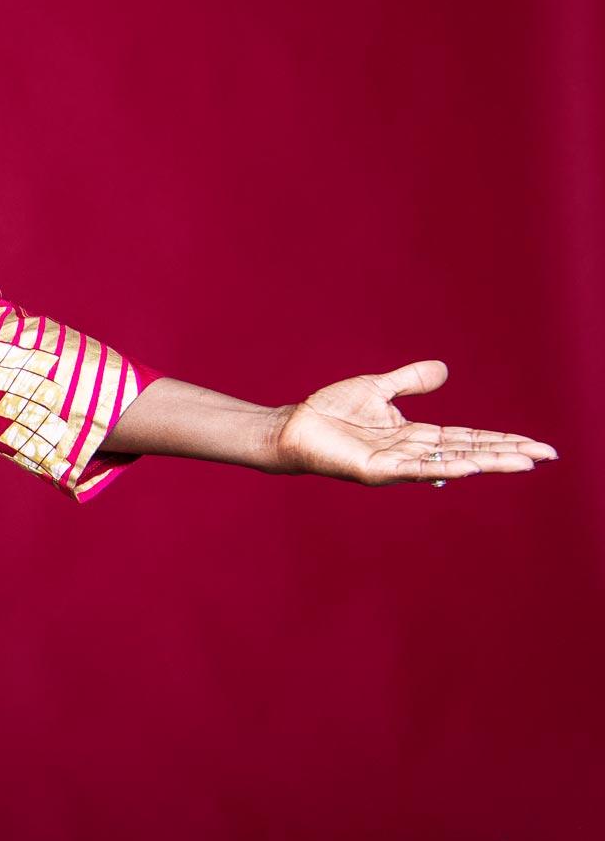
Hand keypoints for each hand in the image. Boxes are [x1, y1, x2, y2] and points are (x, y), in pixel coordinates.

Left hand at [274, 359, 556, 484]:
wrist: (295, 425)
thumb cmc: (331, 411)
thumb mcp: (378, 388)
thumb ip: (410, 381)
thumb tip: (444, 370)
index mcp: (415, 435)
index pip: (467, 438)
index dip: (501, 440)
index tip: (536, 445)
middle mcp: (412, 452)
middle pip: (468, 452)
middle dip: (507, 453)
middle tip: (546, 455)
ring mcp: (396, 464)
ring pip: (450, 462)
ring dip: (487, 462)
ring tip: (523, 463)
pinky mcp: (376, 470)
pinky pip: (415, 468)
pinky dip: (444, 467)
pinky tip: (470, 467)